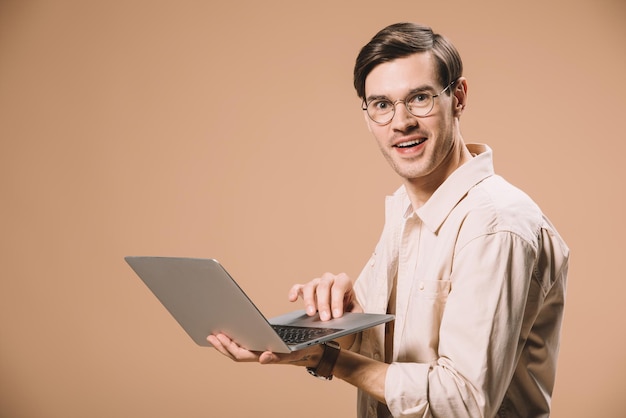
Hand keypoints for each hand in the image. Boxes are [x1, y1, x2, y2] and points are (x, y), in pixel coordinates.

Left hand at [207, 333, 322, 366]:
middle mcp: (259, 354)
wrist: (313, 351)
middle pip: (235, 353)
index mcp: (264, 356)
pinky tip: (229, 330)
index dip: (228, 347)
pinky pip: (244, 342)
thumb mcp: (294, 352)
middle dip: (222, 345)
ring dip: (225, 342)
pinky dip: (234, 338)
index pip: (240, 355)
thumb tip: (262, 359)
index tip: (219, 337)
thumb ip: (279, 357)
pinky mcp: (262, 343)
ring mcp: (260, 350)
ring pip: (238, 349)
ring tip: (214, 332)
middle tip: (211, 334)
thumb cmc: (304, 351)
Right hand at [288, 272, 360, 320]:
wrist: (340, 304)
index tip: (337, 315)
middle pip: (324, 286)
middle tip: (325, 319)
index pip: (339, 286)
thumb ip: (356, 311)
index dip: (337, 301)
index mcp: (343, 280)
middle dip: (324, 304)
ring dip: (309, 300)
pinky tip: (292, 299)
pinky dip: (294, 292)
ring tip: (310, 313)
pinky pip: (298, 287)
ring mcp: (316, 282)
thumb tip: (355, 316)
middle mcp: (329, 279)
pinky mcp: (306, 288)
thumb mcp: (355, 308)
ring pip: (310, 286)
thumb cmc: (348, 304)